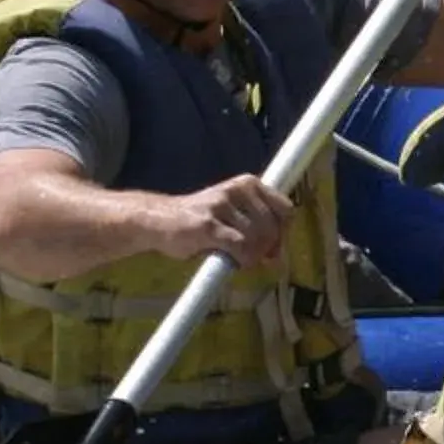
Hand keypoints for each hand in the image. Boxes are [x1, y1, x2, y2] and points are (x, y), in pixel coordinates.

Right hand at [158, 174, 294, 264]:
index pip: (285, 209)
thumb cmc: (200, 222)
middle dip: (266, 249)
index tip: (272, 249)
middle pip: (272, 227)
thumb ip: (258, 231)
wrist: (158, 220)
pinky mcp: (208, 225)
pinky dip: (241, 259)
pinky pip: (240, 246)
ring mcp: (221, 206)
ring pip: (257, 239)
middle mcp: (236, 190)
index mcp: (247, 184)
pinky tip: (230, 260)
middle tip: (250, 258)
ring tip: (235, 257)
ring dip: (251, 256)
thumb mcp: (234, 217)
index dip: (282, 234)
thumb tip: (278, 257)